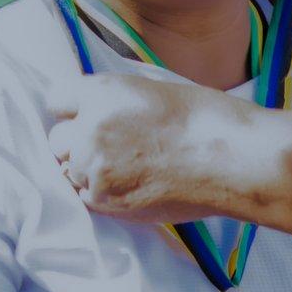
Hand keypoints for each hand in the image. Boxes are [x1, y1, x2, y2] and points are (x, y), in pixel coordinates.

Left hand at [47, 75, 256, 224]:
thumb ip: (116, 101)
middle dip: (79, 143)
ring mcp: (95, 168)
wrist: (234, 159)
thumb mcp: (154, 90)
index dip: (75, 110)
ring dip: (92, 172)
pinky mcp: (107, 201)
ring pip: (72, 171)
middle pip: (58, 140)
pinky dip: (104, 194)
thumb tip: (97, 114)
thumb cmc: (209, 120)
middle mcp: (90, 128)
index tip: (88, 118)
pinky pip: (87, 197)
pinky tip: (135, 186)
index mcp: (102, 92)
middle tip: (115, 148)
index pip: (57, 100)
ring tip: (132, 170)